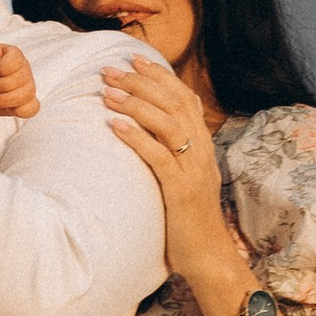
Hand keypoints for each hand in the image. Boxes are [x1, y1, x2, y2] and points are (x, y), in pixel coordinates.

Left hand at [0, 39, 37, 129]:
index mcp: (15, 55)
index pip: (15, 61)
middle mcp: (25, 69)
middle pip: (19, 80)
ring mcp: (29, 86)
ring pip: (26, 95)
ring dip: (4, 100)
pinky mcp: (29, 102)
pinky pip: (32, 108)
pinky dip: (20, 110)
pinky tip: (7, 109)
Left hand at [101, 57, 237, 292]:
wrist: (209, 256)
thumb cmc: (189, 218)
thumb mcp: (186, 177)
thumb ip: (175, 150)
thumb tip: (155, 126)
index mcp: (202, 145)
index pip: (184, 97)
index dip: (159, 76)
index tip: (133, 59)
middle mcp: (201, 152)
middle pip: (174, 103)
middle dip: (140, 83)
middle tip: (109, 71)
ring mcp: (193, 171)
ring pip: (168, 124)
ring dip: (135, 105)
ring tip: (107, 93)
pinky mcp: (182, 191)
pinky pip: (160, 157)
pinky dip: (138, 138)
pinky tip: (115, 126)